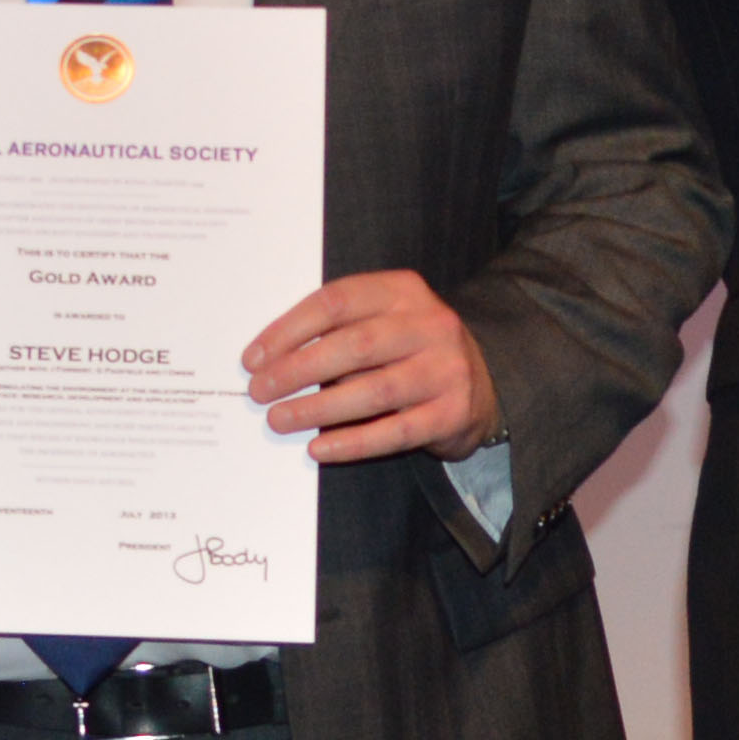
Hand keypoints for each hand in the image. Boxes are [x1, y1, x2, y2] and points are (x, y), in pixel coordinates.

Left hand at [242, 270, 499, 462]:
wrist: (485, 382)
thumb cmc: (412, 350)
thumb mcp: (385, 320)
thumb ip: (340, 329)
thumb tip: (272, 362)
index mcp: (404, 291)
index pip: (336, 301)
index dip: (289, 329)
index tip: (254, 358)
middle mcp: (430, 324)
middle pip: (354, 345)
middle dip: (297, 370)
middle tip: (259, 392)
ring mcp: (445, 369)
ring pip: (373, 390)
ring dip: (318, 408)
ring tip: (280, 419)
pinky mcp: (452, 413)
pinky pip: (394, 432)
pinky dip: (352, 442)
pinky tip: (319, 448)